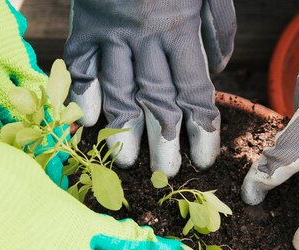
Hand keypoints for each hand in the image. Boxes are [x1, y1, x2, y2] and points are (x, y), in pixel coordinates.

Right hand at [64, 0, 235, 175]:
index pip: (195, 92)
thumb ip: (218, 29)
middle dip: (164, 142)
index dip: (200, 130)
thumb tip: (218, 71)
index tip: (204, 159)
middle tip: (166, 174)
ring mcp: (110, 33)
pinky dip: (83, 94)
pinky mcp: (82, 26)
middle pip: (157, 101)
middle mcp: (145, 38)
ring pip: (117, 91)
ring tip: (127, 162)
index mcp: (180, 29)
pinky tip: (89, 122)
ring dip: (123, 130)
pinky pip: (80, 66)